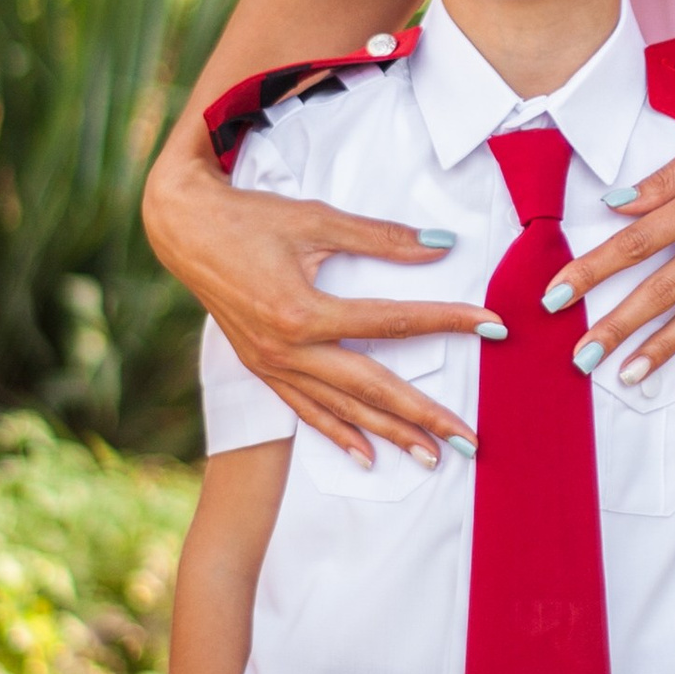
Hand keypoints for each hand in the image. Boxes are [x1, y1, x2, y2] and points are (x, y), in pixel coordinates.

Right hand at [146, 128, 483, 466]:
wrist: (183, 231)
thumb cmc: (249, 218)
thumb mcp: (316, 220)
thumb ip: (380, 238)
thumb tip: (440, 247)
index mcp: (302, 311)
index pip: (392, 322)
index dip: (446, 321)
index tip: (491, 326)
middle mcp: (288, 349)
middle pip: (370, 387)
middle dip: (423, 415)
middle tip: (469, 437)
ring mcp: (272, 365)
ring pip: (341, 409)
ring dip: (388, 434)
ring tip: (432, 456)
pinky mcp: (262, 368)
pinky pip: (305, 411)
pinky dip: (338, 433)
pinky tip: (366, 455)